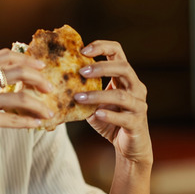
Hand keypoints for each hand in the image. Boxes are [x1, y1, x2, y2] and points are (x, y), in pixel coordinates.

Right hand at [0, 49, 53, 156]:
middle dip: (38, 79)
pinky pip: (14, 120)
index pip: (5, 56)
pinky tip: (37, 124)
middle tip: (49, 87)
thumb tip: (10, 77)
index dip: (26, 59)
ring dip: (39, 105)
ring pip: (20, 99)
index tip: (40, 67)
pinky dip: (28, 122)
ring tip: (49, 111)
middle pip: (17, 73)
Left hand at [75, 41, 152, 166]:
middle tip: (81, 71)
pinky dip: (109, 115)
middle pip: (123, 68)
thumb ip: (84, 93)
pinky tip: (97, 114)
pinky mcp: (137, 123)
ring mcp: (138, 105)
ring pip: (121, 95)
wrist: (129, 146)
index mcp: (125, 78)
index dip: (102, 47)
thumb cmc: (111, 122)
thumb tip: (56, 84)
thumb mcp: (94, 104)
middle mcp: (135, 88)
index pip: (118, 52)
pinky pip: (124, 117)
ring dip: (98, 95)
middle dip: (101, 67)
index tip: (82, 50)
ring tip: (80, 97)